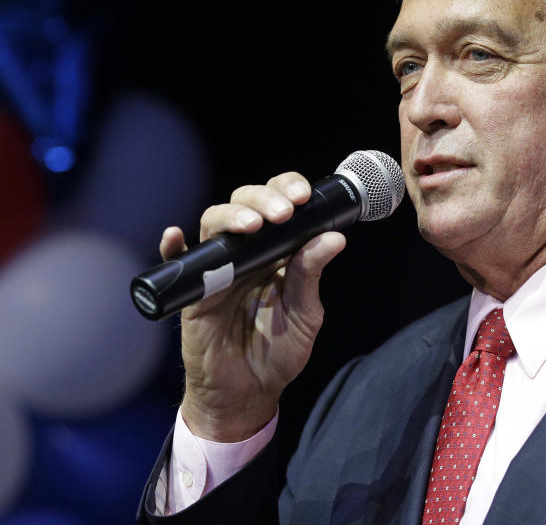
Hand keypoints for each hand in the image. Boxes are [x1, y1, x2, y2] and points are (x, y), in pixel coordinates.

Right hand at [160, 172, 345, 441]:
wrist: (249, 394)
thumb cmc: (278, 353)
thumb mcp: (304, 314)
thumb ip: (311, 275)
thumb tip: (334, 237)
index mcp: (278, 250)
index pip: (279, 203)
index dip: (288, 189)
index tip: (303, 195)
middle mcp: (247, 252)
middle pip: (245, 203)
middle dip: (264, 199)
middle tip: (284, 213)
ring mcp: (217, 269)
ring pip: (213, 223)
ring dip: (232, 216)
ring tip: (253, 226)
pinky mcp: (193, 293)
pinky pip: (177, 264)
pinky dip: (172, 248)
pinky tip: (176, 237)